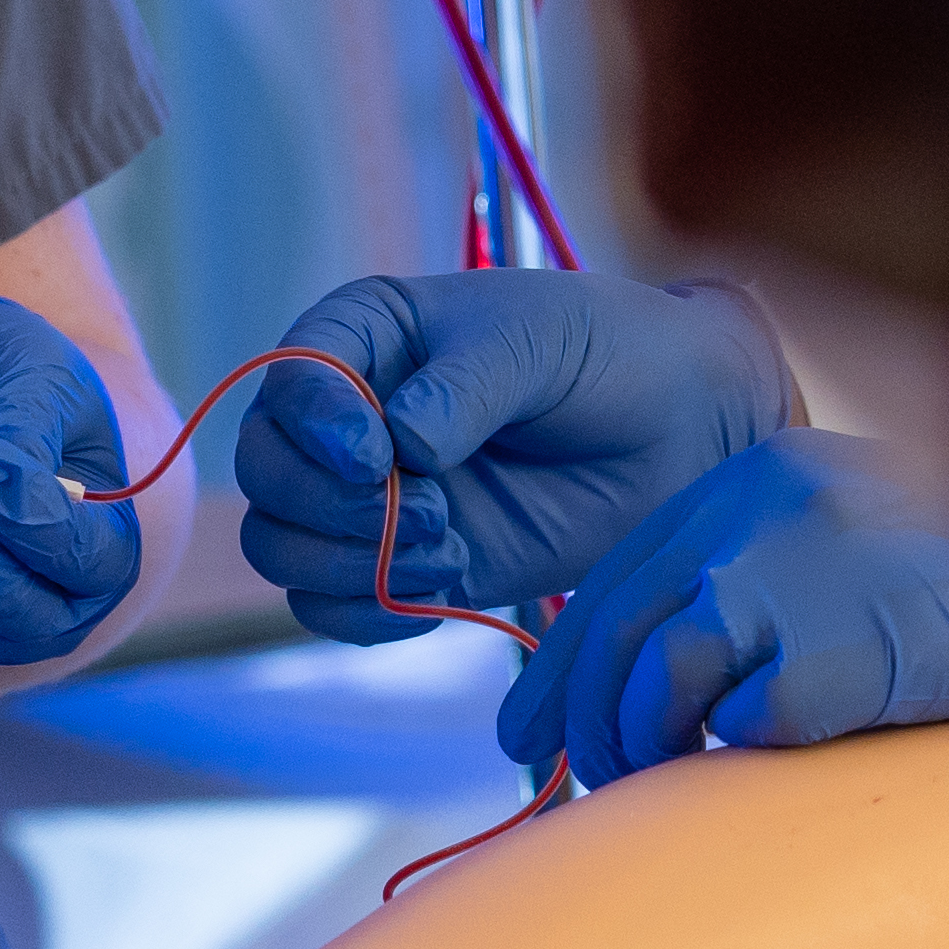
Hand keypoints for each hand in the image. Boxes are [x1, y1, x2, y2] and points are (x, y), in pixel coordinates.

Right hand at [233, 270, 797, 641]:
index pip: (288, 379)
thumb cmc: (609, 355)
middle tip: (429, 511)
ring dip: (347, 563)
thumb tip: (397, 449)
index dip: (312, 424)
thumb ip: (462, 389)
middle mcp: (352, 416)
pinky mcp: (405, 563)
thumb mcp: (536, 342)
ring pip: (281, 545)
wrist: (683, 433)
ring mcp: (374, 496)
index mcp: (369, 336)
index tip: (378, 453)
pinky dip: (368, 612)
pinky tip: (440, 591)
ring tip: (446, 548)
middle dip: (329, 504)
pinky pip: (330, 605)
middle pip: (265, 472)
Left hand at [496, 431, 948, 788]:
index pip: (615, 579)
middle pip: (618, 633)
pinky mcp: (843, 645)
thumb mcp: (840, 532)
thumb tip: (653, 676)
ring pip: (659, 681)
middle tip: (576, 784)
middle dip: (582, 725)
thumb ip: (749, 572)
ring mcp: (798, 574)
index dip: (559, 667)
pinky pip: (748, 722)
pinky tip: (757, 765)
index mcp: (752, 476)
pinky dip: (737, 753)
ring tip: (659, 789)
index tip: (528, 732)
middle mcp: (758, 510)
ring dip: (644, 751)